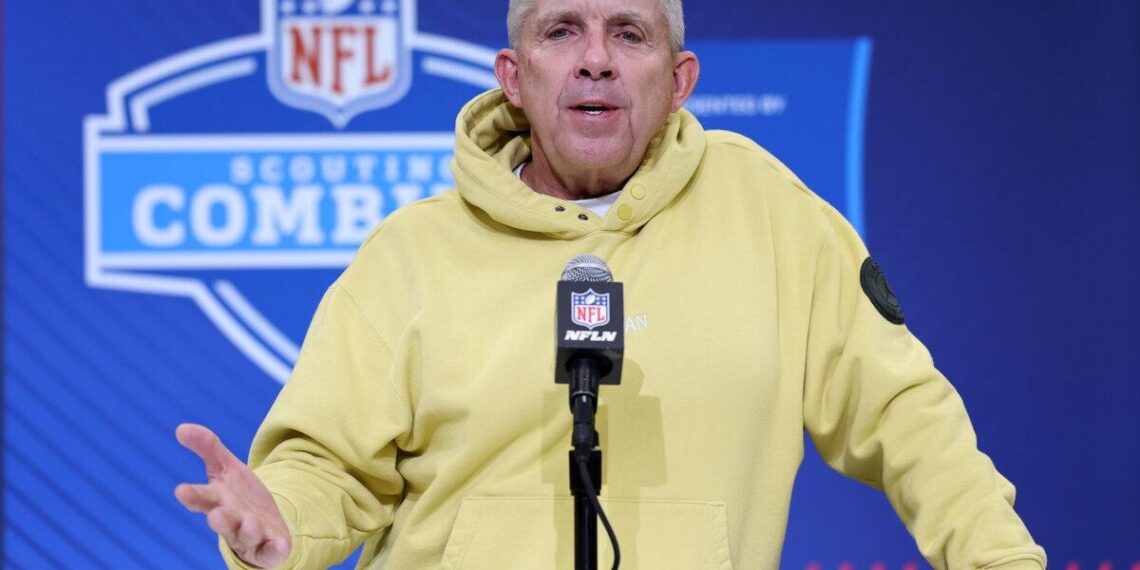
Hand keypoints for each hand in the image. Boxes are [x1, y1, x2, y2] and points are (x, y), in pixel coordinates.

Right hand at [175, 424, 291, 567]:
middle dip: (220, 520)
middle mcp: (231, 520)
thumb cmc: (238, 495)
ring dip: (248, 530)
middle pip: (223, 521)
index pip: (202, 498)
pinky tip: (279, 544)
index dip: (192, 495)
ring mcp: (250, 536)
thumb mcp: (226, 467)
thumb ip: (207, 447)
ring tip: (250, 522)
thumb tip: (180, 427)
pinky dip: (274, 549)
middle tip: (215, 515)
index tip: (181, 490)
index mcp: (217, 501)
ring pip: (246, 535)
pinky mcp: (269, 547)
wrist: (264, 522)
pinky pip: (271, 551)